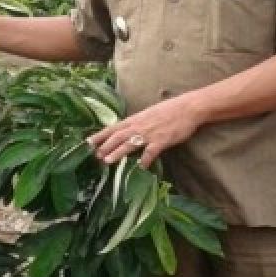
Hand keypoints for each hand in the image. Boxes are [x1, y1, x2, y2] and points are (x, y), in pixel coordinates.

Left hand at [86, 95, 200, 168]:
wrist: (188, 107)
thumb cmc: (169, 111)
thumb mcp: (148, 115)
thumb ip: (136, 124)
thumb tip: (126, 133)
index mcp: (135, 119)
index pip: (113, 128)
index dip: (100, 135)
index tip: (87, 143)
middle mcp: (139, 125)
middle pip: (118, 136)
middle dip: (105, 146)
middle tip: (95, 156)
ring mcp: (150, 133)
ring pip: (130, 143)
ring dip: (118, 152)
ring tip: (107, 161)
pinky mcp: (162, 140)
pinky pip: (151, 152)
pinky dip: (145, 160)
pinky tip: (140, 168)